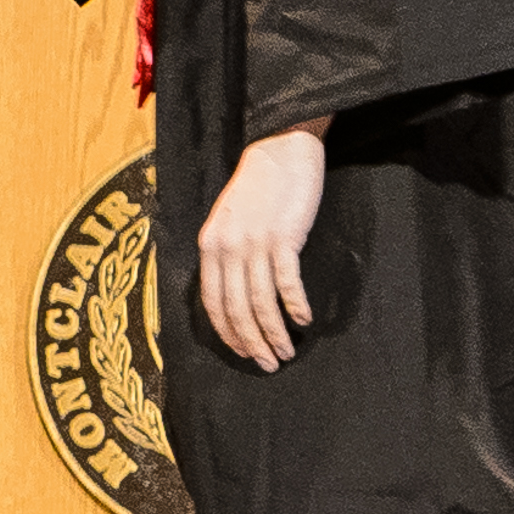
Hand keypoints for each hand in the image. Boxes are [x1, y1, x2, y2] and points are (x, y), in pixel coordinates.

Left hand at [198, 121, 327, 370]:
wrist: (280, 149)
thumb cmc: (259, 187)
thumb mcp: (230, 220)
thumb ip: (228, 252)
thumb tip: (237, 292)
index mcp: (210, 245)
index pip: (212, 302)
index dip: (227, 332)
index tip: (243, 352)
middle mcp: (227, 248)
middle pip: (235, 309)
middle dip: (251, 342)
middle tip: (268, 364)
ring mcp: (254, 243)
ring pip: (260, 302)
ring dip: (274, 333)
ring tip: (287, 352)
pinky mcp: (283, 237)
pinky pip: (286, 282)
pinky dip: (294, 306)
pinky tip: (303, 320)